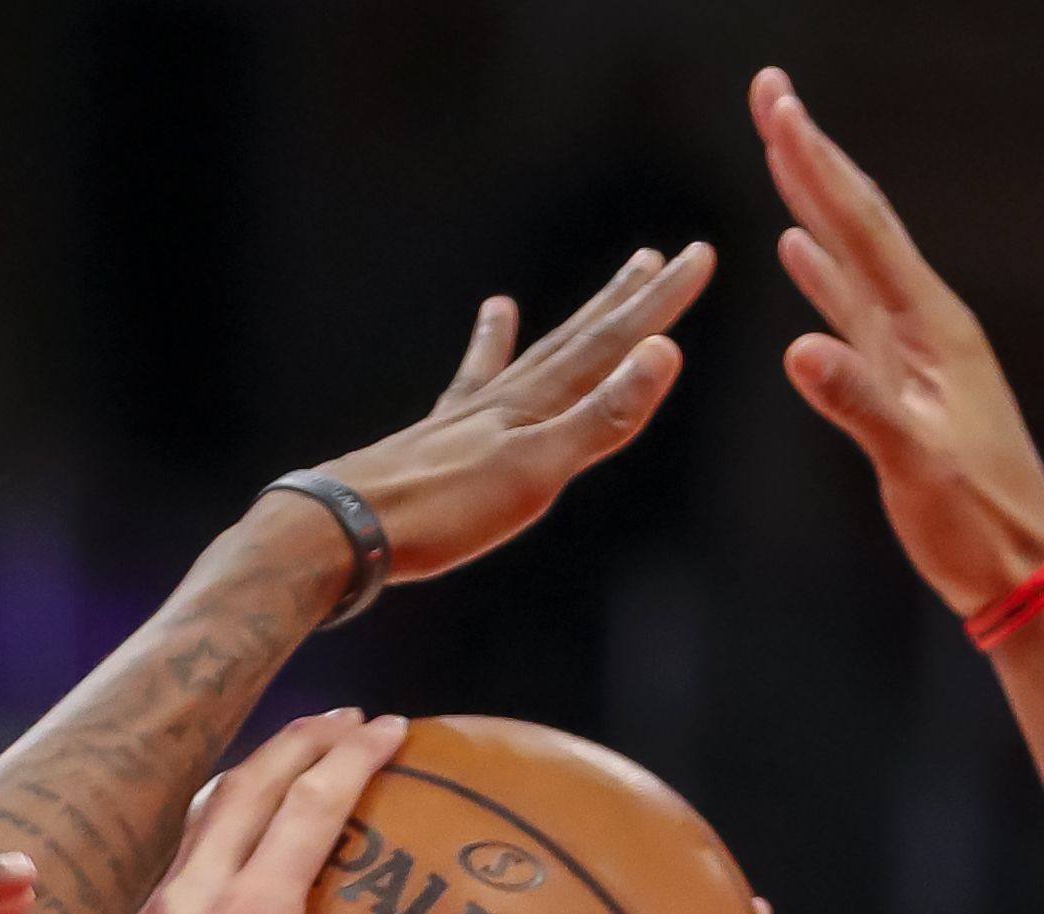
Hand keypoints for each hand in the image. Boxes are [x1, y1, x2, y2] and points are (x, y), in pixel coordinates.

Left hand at [44, 710, 555, 913]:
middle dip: (300, 741)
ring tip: (281, 775)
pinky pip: (168, 877)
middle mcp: (191, 902)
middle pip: (247, 786)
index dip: (357, 756)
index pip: (312, 804)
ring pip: (198, 823)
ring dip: (246, 785)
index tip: (395, 727)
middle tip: (343, 720)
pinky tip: (221, 886)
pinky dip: (207, 850)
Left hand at [315, 246, 716, 584]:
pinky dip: (492, 345)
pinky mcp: (440, 437)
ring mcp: (471, 413)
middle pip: (577, 337)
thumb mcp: (538, 470)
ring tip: (601, 287)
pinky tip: (492, 321)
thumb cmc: (445, 509)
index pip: (611, 342)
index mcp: (536, 404)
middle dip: (624, 300)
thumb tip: (665, 351)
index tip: (697, 256)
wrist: (345, 527)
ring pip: (537, 352)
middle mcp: (506, 397)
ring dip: (575, 320)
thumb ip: (602, 416)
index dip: (659, 303)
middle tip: (657, 256)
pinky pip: (477, 376)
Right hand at [753, 67, 1043, 614]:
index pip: (862, 226)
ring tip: (779, 149)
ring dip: (813, 200)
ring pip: (853, 253)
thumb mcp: (915, 466)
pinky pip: (854, 304)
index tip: (776, 106)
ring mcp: (915, 350)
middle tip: (769, 92)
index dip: (815, 164)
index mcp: (931, 329)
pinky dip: (823, 269)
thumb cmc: (979, 526)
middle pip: (858, 219)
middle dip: (810, 155)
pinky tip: (799, 251)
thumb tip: (796, 348)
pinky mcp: (905, 381)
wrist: (1023, 572)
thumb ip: (859, 403)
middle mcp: (925, 323)